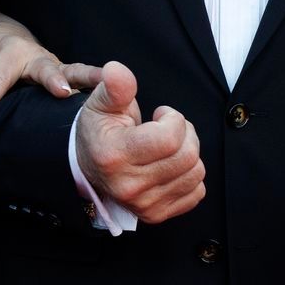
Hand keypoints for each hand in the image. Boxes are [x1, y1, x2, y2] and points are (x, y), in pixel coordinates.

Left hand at [0, 8, 103, 129]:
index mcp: (11, 50)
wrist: (10, 37)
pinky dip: (99, 91)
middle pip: (45, 67)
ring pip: (74, 72)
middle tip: (61, 91)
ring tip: (105, 88)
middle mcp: (37, 57)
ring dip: (89, 80)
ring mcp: (56, 67)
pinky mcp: (66, 77)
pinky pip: (83, 84)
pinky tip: (116, 105)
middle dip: (53, 79)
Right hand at [74, 61, 205, 223]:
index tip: (161, 114)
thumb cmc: (98, 131)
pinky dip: (190, 175)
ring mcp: (144, 204)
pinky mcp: (156, 214)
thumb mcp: (100, 103)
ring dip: (190, 152)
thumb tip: (117, 70)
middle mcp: (129, 186)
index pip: (170, 138)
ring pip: (196, 173)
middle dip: (186, 133)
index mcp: (114, 156)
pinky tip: (171, 165)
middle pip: (187, 156)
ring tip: (169, 146)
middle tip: (169, 127)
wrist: (88, 166)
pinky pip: (196, 192)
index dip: (173, 118)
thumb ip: (114, 87)